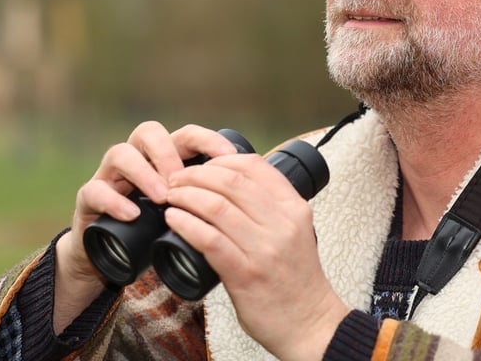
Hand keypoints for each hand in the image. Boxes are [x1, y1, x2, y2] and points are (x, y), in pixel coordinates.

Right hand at [53, 121, 237, 332]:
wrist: (112, 259)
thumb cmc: (161, 232)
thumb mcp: (193, 214)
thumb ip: (218, 200)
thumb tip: (266, 196)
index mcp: (166, 159)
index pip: (187, 135)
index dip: (208, 139)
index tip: (229, 155)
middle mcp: (138, 160)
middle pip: (150, 132)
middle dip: (170, 151)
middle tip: (186, 177)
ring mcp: (111, 177)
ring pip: (120, 153)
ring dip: (144, 173)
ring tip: (162, 196)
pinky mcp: (89, 200)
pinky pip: (95, 191)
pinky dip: (114, 201)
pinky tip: (132, 213)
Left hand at [164, 147, 349, 360]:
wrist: (309, 321)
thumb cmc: (296, 279)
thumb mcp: (295, 232)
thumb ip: (271, 210)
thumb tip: (230, 189)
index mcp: (295, 208)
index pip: (255, 165)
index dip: (220, 159)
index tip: (201, 166)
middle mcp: (283, 223)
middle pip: (231, 180)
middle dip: (195, 174)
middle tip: (176, 180)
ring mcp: (265, 248)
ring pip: (216, 206)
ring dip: (185, 196)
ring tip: (170, 198)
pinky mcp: (246, 273)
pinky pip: (209, 238)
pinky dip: (186, 223)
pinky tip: (173, 219)